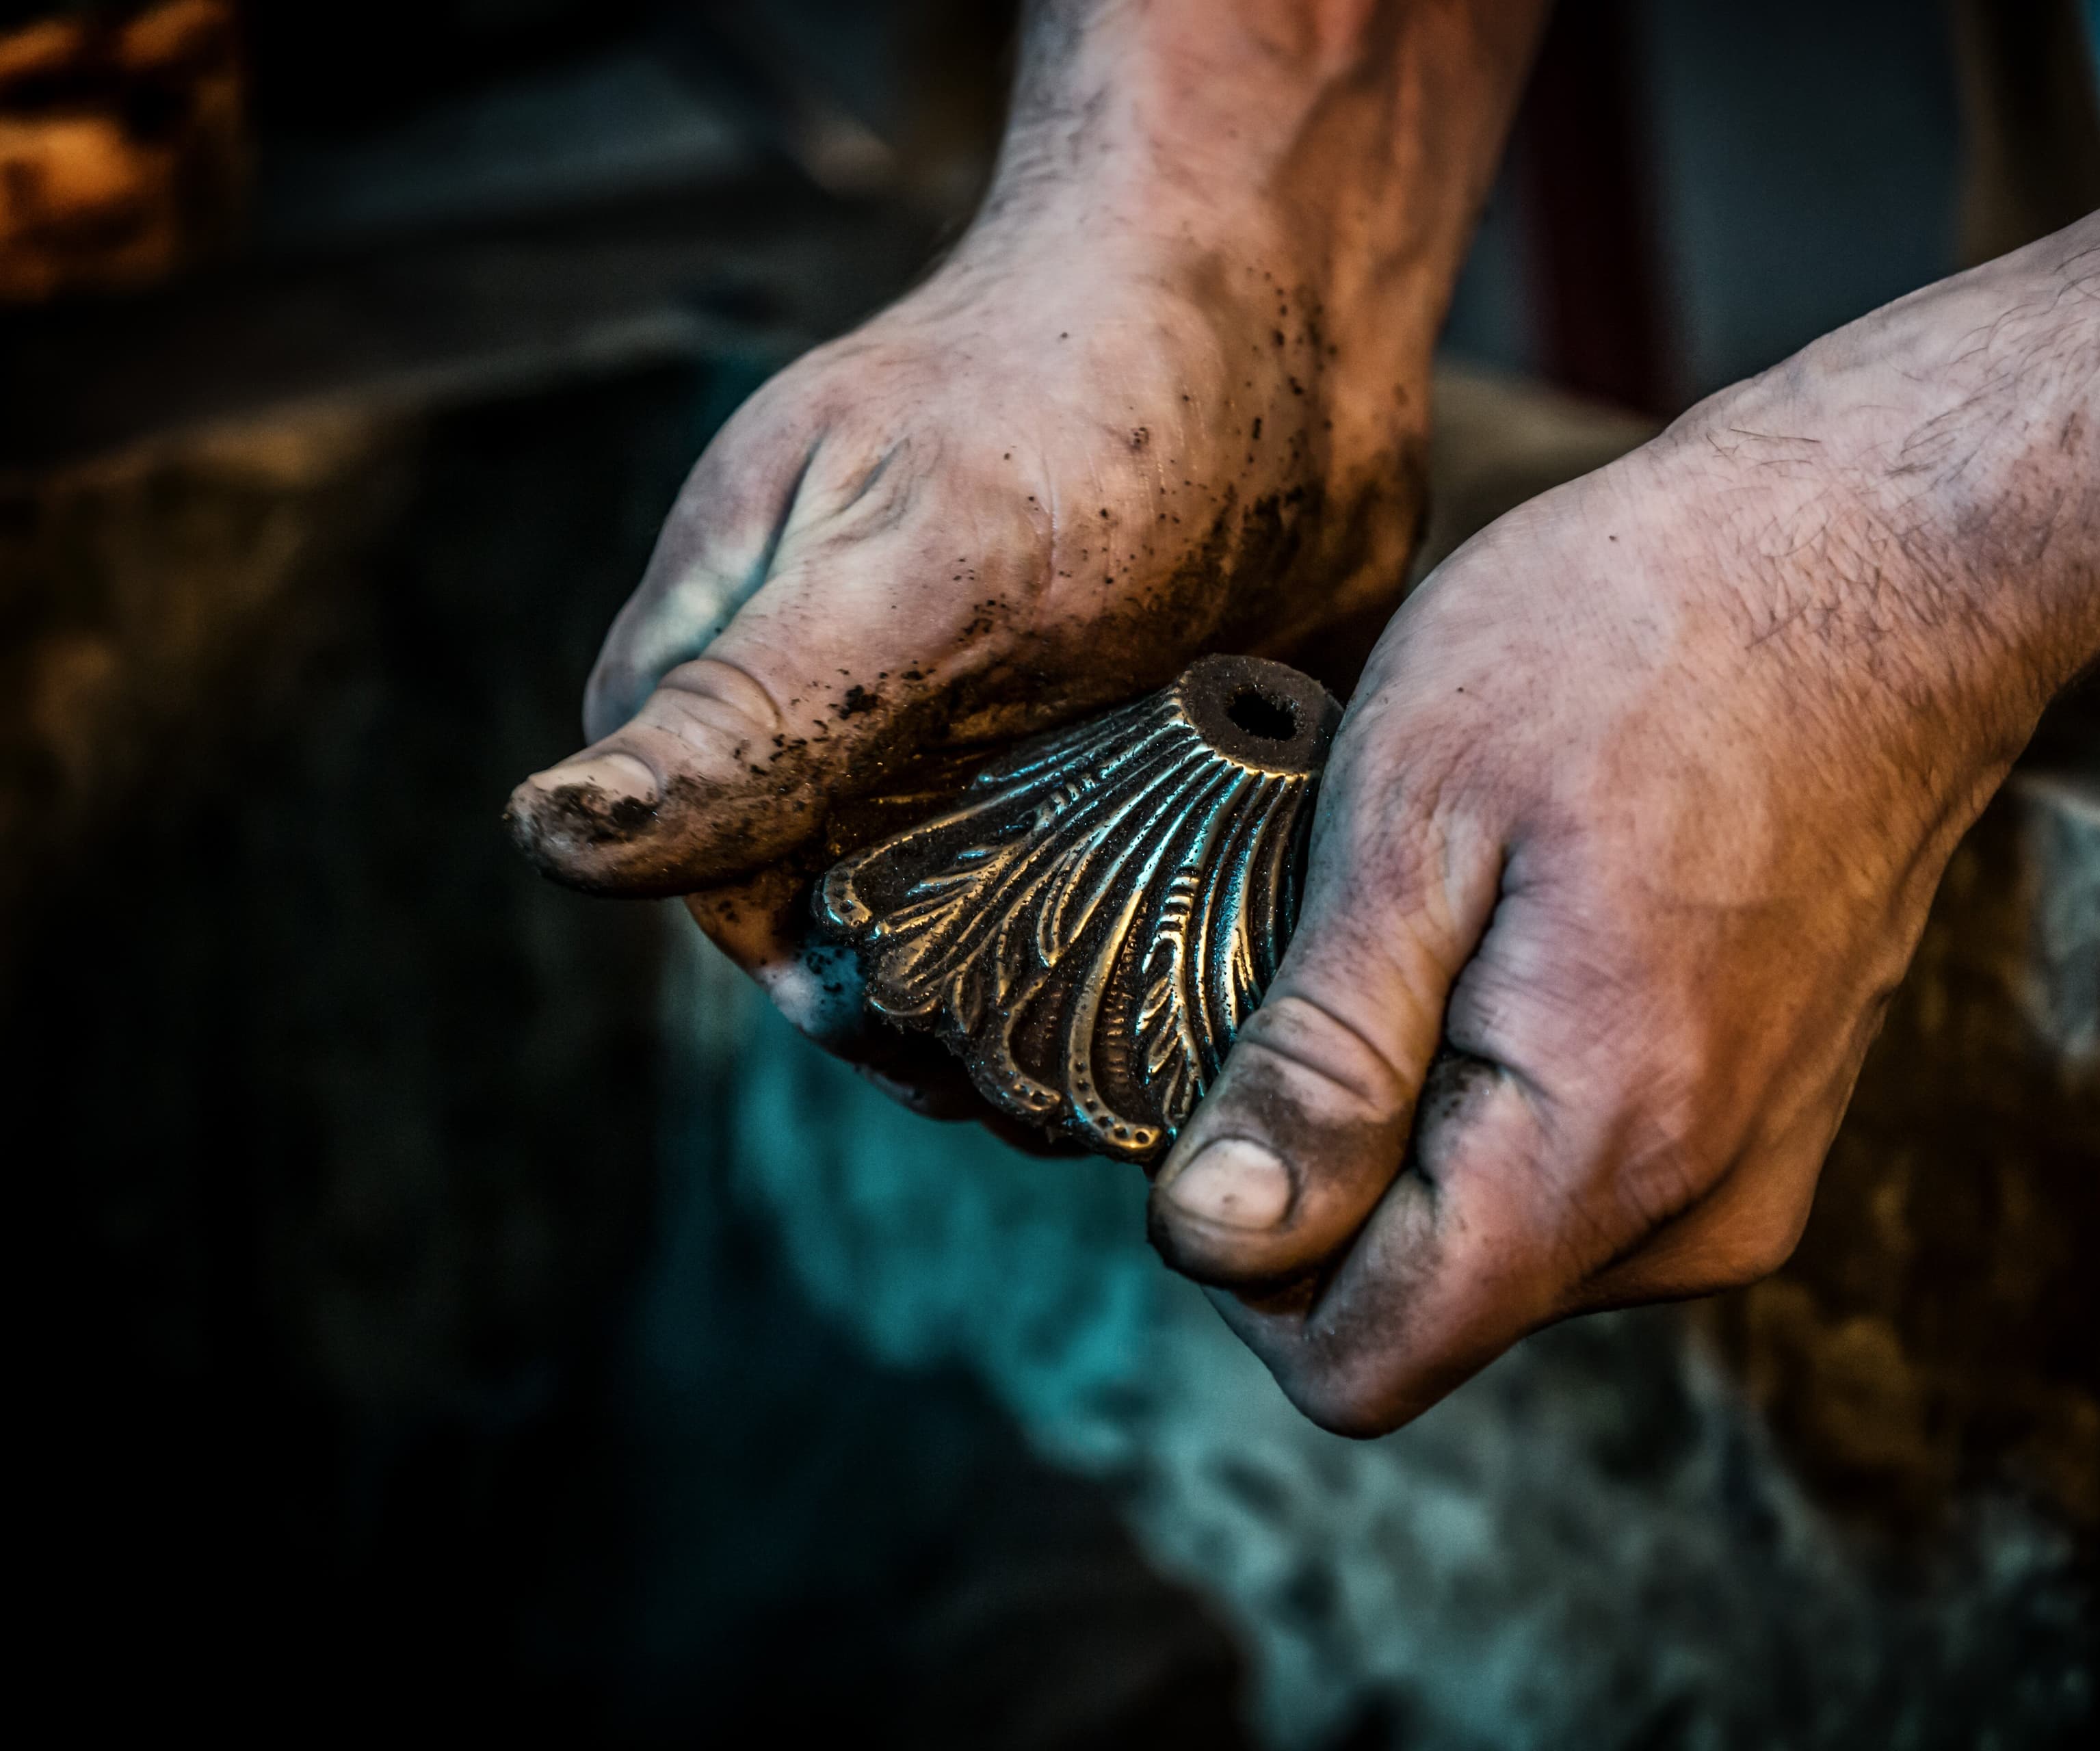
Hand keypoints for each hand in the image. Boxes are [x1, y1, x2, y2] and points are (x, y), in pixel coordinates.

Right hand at [504, 211, 1427, 1089]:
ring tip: (1163, 1051)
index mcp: (738, 669)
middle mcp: (849, 712)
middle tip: (1074, 1082)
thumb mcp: (910, 568)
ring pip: (1000, 923)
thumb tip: (553, 837)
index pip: (737, 900)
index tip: (946, 1058)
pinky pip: (1120, 879)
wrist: (1279, 286)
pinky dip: (1168, 932)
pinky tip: (1232, 969)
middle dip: (963, 1017)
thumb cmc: (1081, 398)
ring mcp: (985, 727)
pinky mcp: (1112, 737)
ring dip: (1071, 997)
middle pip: (871, 931)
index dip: (835, 999)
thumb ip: (751, 715)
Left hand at [1141, 352, 2081, 1433]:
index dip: (1240, 1250)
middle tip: (1332, 950)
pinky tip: (1519, 931)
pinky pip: (1583, 1183)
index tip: (1225, 1075)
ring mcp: (1752, 1176)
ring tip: (1441, 920)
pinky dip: (1506, 1095)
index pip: (1359, 1360)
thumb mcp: (1414, 817)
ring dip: (1418, 1123)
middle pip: (1425, 1307)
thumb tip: (1216, 1240)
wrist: (1886, 559)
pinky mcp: (1772, 1124)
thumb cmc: (1639, 637)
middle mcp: (1696, 1214)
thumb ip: (1319, 1061)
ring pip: (1497, 1247)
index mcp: (1600, 1154)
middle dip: (1330, 1170)